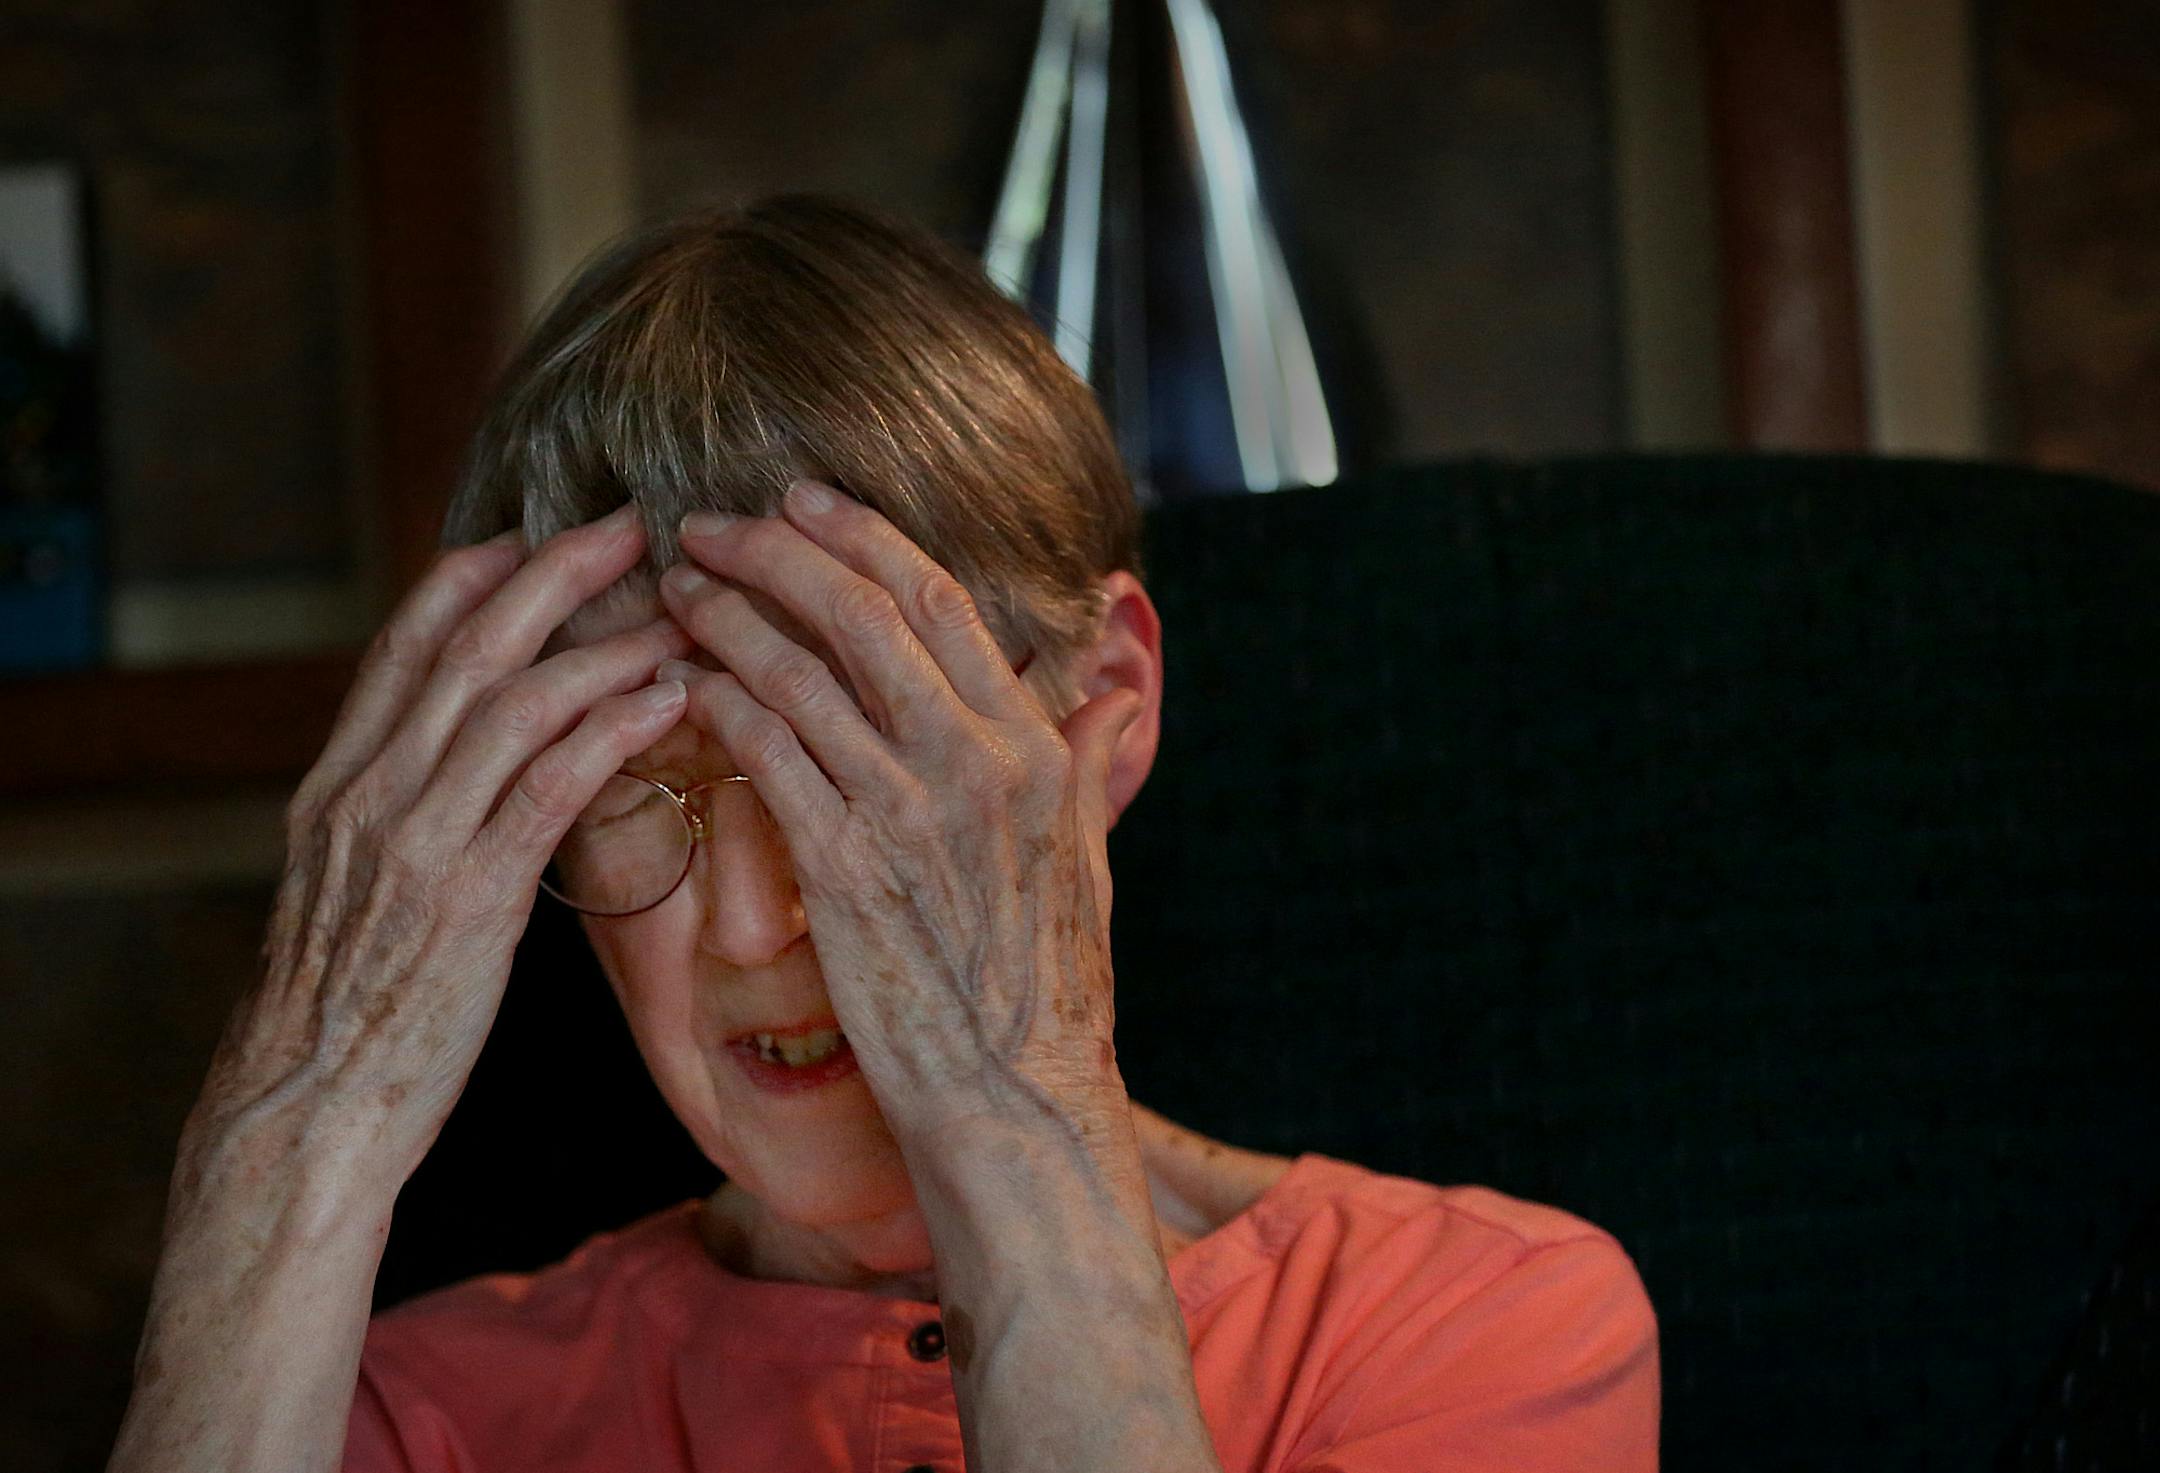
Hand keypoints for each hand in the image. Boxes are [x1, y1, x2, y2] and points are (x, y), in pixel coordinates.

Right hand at [182, 505, 693, 1189]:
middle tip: (631, 523)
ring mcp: (415, 841)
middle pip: (468, 645)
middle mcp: (369, 795)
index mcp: (338, 787)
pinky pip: (549, 788)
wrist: (303, 1114)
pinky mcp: (469, 900)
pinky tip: (666, 701)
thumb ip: (399, 819)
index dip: (471, 576)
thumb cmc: (345, 1012)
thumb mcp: (351, 894)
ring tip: (677, 612)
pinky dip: (611, 731)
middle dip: (553, 571)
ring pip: (515, 702)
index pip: (404, 646)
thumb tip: (456, 774)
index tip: (532, 530)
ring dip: (604, 645)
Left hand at [657, 480, 1145, 1147]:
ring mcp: (905, 812)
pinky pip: (767, 757)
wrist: (1013, 1097)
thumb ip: (1091, 762)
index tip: (804, 500)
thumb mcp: (1089, 860)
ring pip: (800, 676)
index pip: (942, 601)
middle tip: (710, 523)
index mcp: (1035, 749)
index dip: (863, 537)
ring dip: (728, 619)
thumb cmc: (1049, 987)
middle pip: (861, 615)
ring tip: (678, 590)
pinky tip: (689, 682)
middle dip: (775, 552)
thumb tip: (1119, 695)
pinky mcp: (842, 868)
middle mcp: (974, 763)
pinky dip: (721, 705)